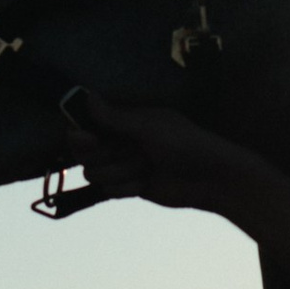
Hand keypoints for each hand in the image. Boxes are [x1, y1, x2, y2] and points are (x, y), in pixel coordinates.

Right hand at [61, 90, 254, 220]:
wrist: (208, 178)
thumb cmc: (184, 143)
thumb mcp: (149, 127)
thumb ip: (116, 117)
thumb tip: (87, 97)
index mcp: (125, 121)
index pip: (86, 126)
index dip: (81, 135)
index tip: (88, 139)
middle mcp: (120, 142)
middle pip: (85, 153)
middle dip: (107, 156)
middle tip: (133, 153)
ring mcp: (123, 165)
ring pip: (95, 173)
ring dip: (120, 172)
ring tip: (146, 167)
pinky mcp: (129, 187)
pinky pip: (109, 191)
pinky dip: (127, 188)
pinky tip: (146, 184)